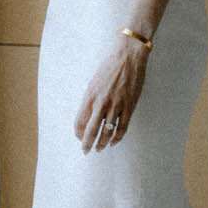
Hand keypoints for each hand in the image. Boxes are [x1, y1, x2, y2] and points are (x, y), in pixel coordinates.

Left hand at [75, 36, 148, 152]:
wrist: (128, 56)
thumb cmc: (109, 66)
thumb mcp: (94, 81)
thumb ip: (90, 98)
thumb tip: (88, 114)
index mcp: (90, 95)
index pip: (80, 121)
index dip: (78, 133)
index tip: (79, 137)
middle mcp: (101, 102)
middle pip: (91, 130)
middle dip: (87, 144)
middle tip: (86, 151)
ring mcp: (116, 105)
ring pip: (107, 132)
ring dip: (102, 143)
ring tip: (100, 148)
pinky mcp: (129, 106)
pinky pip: (122, 127)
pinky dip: (117, 137)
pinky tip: (114, 141)